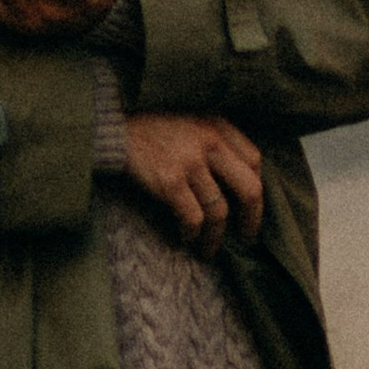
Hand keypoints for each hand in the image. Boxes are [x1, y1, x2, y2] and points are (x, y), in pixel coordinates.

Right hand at [119, 113, 263, 256]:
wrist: (112, 124)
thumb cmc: (151, 125)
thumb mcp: (190, 119)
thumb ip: (214, 139)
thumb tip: (235, 179)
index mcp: (217, 125)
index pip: (254, 161)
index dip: (256, 187)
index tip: (249, 206)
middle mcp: (210, 142)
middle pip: (249, 189)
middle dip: (252, 220)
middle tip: (247, 237)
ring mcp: (190, 162)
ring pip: (219, 211)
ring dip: (216, 237)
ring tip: (208, 249)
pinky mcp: (169, 180)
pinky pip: (193, 218)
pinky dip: (192, 233)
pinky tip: (186, 238)